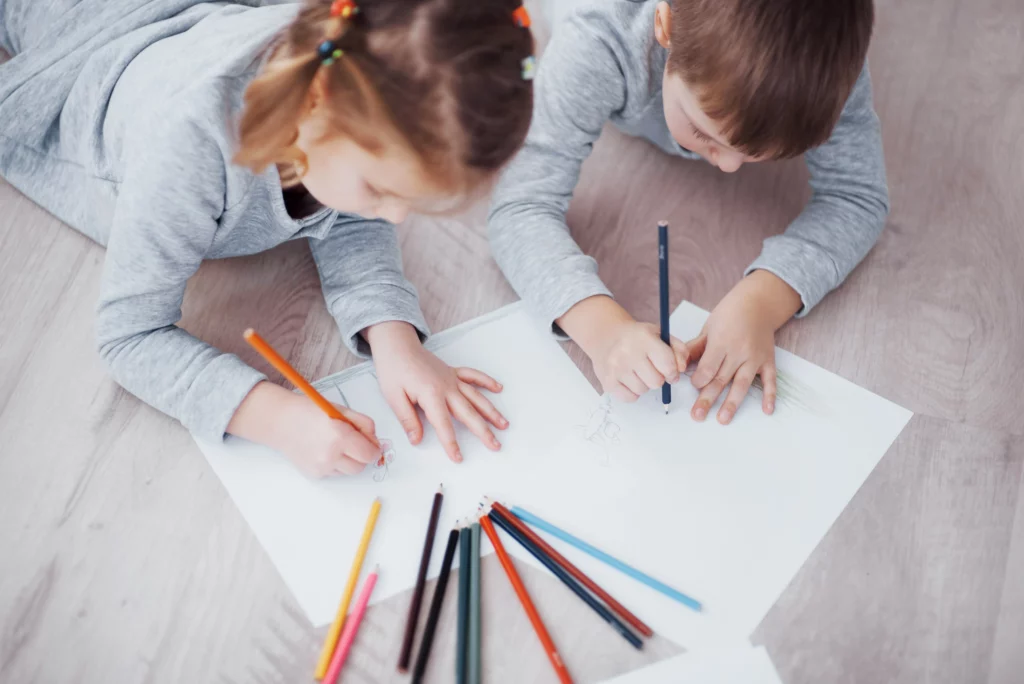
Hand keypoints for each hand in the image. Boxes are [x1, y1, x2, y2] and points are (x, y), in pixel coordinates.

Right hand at [228, 381, 380, 477]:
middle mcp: (331, 455)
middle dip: (362, 457)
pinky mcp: (313, 474)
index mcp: (340, 436)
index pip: (369, 455)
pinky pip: (334, 473)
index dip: (374, 449)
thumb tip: (376, 442)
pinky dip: (334, 464)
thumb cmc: (312, 412)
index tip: (372, 445)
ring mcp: (321, 467)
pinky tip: (323, 450)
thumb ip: (364, 424)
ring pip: (348, 472)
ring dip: (348, 461)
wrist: (281, 421)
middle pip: (361, 467)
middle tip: (354, 444)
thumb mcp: (342, 410)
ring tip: (336, 445)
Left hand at [366, 321, 507, 461]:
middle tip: (496, 445)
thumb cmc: (393, 370)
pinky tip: (498, 388)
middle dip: (483, 431)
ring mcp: (451, 379)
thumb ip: (408, 420)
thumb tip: (417, 440)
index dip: (451, 443)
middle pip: (468, 413)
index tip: (458, 457)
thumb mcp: (394, 397)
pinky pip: (473, 376)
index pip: (443, 424)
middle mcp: (446, 387)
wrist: (397, 345)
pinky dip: (486, 381)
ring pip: (476, 397)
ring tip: (504, 424)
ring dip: (491, 411)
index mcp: (431, 395)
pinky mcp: (452, 372)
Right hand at [557, 296, 688, 401]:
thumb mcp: (660, 335)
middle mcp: (627, 352)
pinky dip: (632, 392)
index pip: (667, 365)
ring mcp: (615, 368)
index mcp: (644, 338)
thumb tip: (681, 369)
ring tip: (638, 372)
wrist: (606, 335)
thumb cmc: (637, 337)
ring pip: (643, 391)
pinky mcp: (608, 381)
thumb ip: (678, 349)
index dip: (673, 372)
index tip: (671, 372)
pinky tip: (629, 379)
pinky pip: (630, 398)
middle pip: (656, 382)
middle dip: (658, 378)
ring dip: (644, 385)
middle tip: (652, 370)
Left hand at [685, 270, 801, 423]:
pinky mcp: (768, 361)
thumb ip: (695, 348)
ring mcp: (755, 357)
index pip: (708, 367)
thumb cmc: (729, 314)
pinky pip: (770, 380)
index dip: (699, 379)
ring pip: (742, 383)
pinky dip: (770, 395)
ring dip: (732, 403)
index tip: (693, 386)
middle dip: (708, 398)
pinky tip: (767, 410)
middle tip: (697, 415)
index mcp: (722, 341)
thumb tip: (679, 365)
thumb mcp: (708, 327)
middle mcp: (739, 351)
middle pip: (721, 379)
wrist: (758, 303)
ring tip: (723, 419)